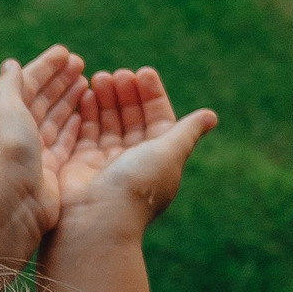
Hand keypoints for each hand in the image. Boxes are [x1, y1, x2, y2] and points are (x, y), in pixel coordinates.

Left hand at [0, 44, 88, 254]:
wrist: (9, 204)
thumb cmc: (6, 150)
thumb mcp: (4, 107)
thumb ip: (9, 84)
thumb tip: (11, 64)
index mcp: (1, 115)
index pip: (25, 84)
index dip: (45, 67)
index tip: (67, 53)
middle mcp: (15, 134)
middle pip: (41, 100)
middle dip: (60, 80)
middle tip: (82, 63)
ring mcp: (34, 153)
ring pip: (55, 119)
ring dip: (70, 99)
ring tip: (89, 81)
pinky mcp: (51, 170)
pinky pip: (67, 141)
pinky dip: (77, 124)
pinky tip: (90, 111)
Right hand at [52, 67, 217, 236]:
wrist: (97, 218)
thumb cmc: (138, 184)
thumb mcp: (170, 153)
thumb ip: (187, 131)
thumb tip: (211, 116)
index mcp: (159, 155)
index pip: (158, 117)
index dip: (152, 94)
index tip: (142, 73)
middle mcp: (133, 157)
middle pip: (131, 116)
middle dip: (126, 93)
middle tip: (118, 74)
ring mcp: (106, 160)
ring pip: (108, 122)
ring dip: (106, 98)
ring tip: (100, 77)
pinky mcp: (81, 163)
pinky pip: (85, 132)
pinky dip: (86, 113)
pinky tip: (85, 94)